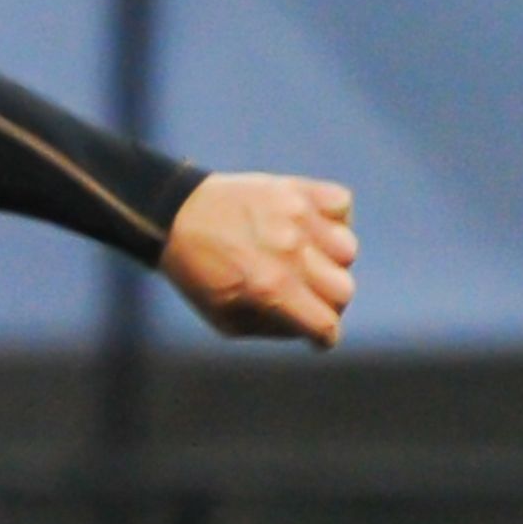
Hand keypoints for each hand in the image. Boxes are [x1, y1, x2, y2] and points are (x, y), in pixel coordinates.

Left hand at [161, 172, 356, 347]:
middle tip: (307, 296)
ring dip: (331, 260)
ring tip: (305, 257)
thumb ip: (273, 328)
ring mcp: (297, 216)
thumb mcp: (225, 318)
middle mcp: (289, 252)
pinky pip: (341, 205)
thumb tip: (310, 327)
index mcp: (270, 288)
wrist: (174, 215)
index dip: (325, 335)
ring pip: (348, 249)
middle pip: (344, 289)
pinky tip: (309, 227)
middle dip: (329, 301)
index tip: (319, 334)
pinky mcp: (297, 188)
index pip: (326, 322)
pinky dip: (333, 218)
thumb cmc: (198, 273)